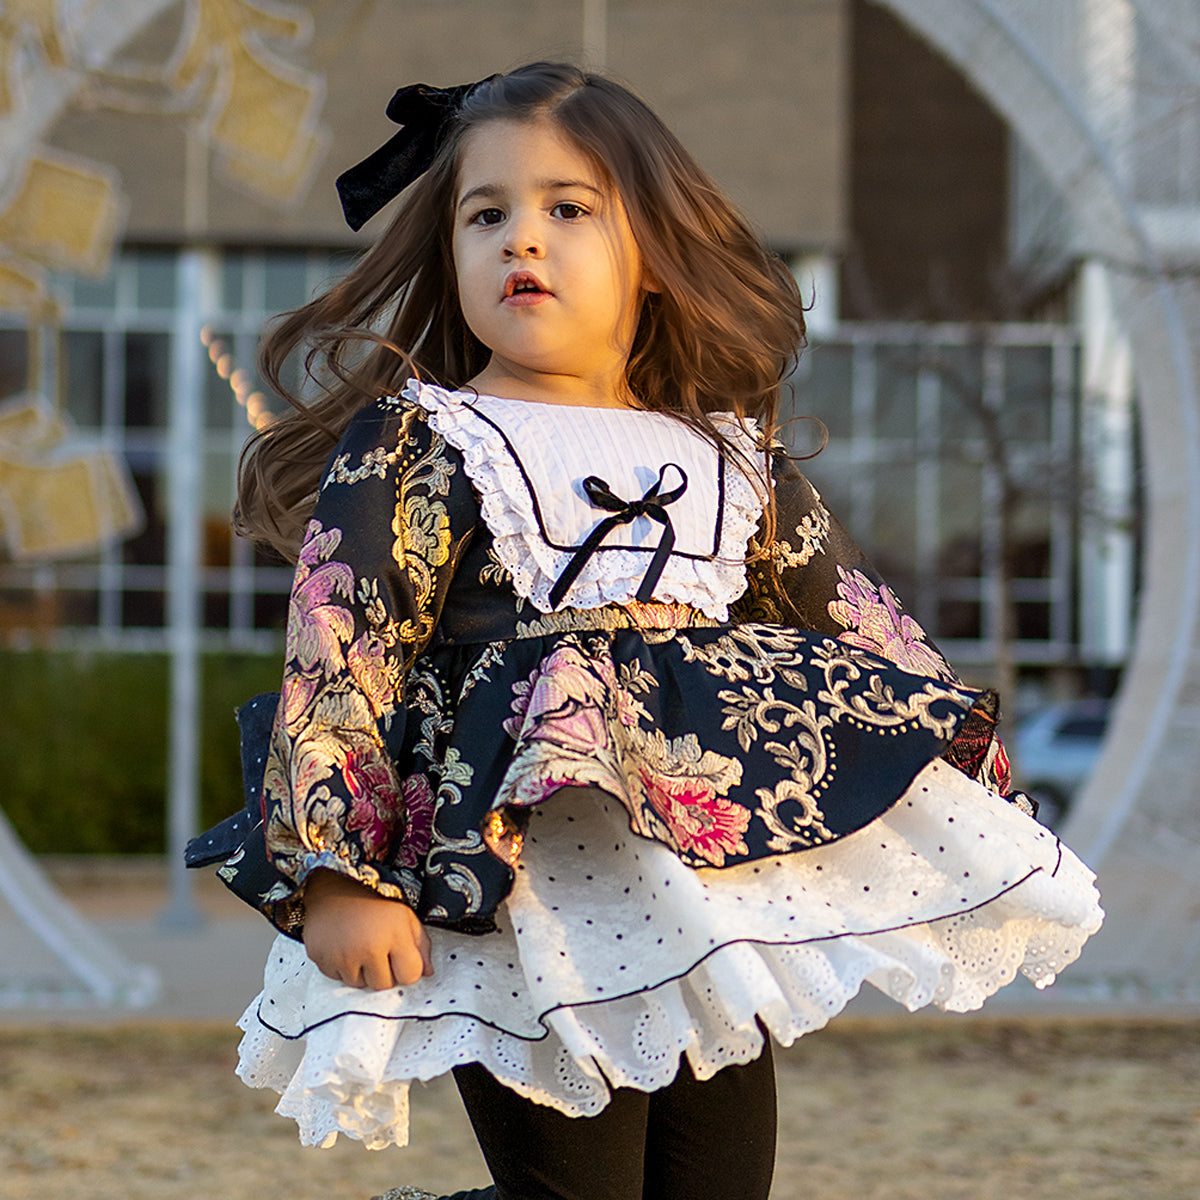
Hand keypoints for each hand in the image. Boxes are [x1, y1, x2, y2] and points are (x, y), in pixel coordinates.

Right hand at [301, 868, 432, 989]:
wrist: (334, 888)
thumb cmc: (373, 903)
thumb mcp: (405, 916)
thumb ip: (421, 945)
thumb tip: (428, 972)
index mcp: (395, 935)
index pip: (410, 976)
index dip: (407, 969)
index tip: (400, 958)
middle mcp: (369, 947)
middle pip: (384, 985)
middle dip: (384, 973)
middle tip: (378, 950)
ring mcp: (343, 956)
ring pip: (360, 985)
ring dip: (363, 972)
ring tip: (360, 947)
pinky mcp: (322, 961)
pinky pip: (338, 980)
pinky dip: (343, 969)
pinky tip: (344, 948)